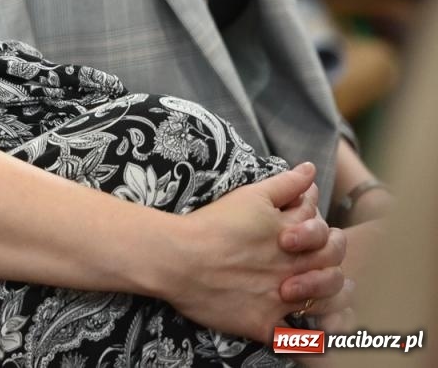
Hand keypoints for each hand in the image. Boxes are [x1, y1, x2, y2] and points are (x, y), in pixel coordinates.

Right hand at [161, 163, 345, 341]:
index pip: (326, 234)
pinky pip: (300, 341)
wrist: (176, 258)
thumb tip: (310, 170)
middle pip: (333, 268)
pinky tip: (314, 338)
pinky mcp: (265, 323)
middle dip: (334, 265)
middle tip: (327, 265)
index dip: (325, 234)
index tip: (315, 234)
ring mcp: (282, 298)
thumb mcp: (250, 196)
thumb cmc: (211, 224)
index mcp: (293, 237)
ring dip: (335, 301)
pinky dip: (312, 342)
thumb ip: (285, 185)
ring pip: (327, 305)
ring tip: (332, 299)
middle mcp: (294, 268)